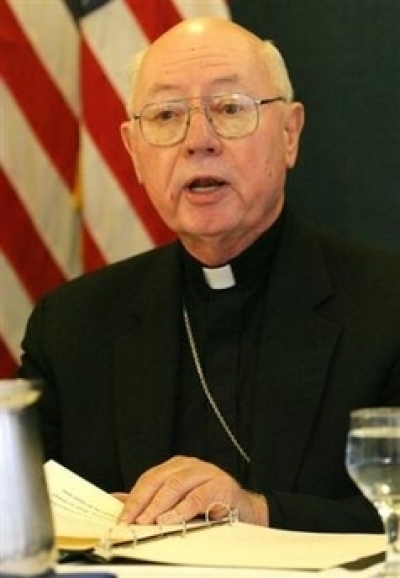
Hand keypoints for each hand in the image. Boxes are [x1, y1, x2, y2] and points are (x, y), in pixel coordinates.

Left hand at [116, 455, 267, 525]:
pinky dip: (181, 510)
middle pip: (160, 480)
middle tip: (131, 520)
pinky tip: (170, 520)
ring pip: (176, 485)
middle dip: (143, 501)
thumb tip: (118, 500)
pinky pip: (197, 497)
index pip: (150, 478)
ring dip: (159, 506)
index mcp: (177, 466)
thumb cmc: (209, 503)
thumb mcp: (177, 500)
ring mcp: (206, 473)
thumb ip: (149, 500)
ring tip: (148, 521)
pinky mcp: (220, 486)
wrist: (243, 509)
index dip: (135, 498)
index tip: (123, 516)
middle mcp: (190, 466)